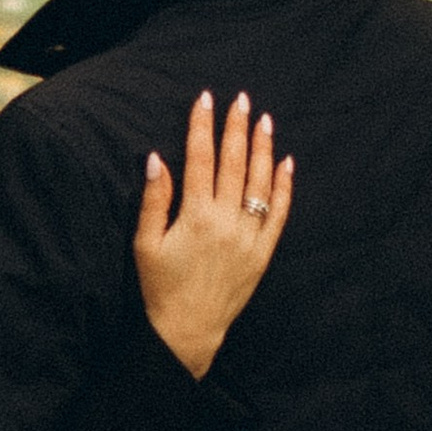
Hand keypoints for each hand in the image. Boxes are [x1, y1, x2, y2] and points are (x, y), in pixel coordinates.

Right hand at [134, 88, 294, 377]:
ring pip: (259, 182)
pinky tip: (285, 163)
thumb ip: (154, 199)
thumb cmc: (160, 287)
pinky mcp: (262, 252)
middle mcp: (226, 221)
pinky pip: (279, 214)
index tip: (206, 99)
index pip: (200, 158)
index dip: (202, 126)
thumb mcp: (146, 243)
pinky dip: (283, 187)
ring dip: (262, 149)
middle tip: (241, 100)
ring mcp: (249, 237)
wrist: (188, 331)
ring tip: (264, 120)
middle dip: (236, 127)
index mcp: (195, 215)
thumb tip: (157, 159)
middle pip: (234, 163)